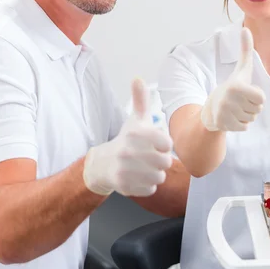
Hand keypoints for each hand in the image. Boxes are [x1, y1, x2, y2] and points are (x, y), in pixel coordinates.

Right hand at [83, 78, 172, 196]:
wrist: (103, 164)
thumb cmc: (126, 141)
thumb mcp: (135, 120)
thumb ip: (140, 100)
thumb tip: (138, 78)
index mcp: (135, 133)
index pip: (166, 143)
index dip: (165, 146)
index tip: (158, 145)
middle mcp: (128, 151)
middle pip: (165, 162)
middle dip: (162, 162)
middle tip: (153, 159)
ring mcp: (125, 170)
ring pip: (159, 177)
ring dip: (156, 175)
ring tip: (147, 169)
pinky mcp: (123, 186)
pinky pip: (150, 189)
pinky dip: (148, 186)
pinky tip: (139, 178)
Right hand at [201, 27, 264, 131]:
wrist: (211, 108)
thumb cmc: (232, 87)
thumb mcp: (241, 69)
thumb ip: (245, 50)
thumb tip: (246, 29)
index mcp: (237, 87)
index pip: (261, 99)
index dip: (256, 96)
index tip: (245, 93)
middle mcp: (230, 101)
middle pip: (258, 110)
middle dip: (251, 107)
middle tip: (239, 102)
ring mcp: (226, 114)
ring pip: (251, 118)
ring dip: (246, 115)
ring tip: (235, 109)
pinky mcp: (224, 125)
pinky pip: (244, 127)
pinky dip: (240, 124)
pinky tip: (231, 117)